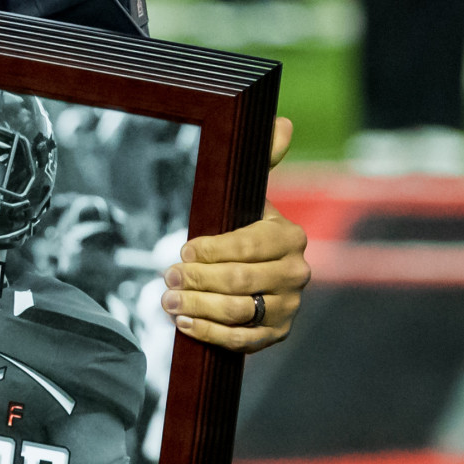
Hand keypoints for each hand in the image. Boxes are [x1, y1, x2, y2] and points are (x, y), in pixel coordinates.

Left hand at [165, 117, 307, 351]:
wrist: (254, 269)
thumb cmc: (244, 225)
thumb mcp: (250, 192)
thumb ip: (263, 158)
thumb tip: (281, 122)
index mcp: (291, 237)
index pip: (248, 246)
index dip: (212, 250)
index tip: (183, 248)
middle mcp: (297, 274)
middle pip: (240, 282)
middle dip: (198, 279)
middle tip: (167, 275)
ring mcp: (289, 307)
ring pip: (240, 313)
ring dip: (198, 306)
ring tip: (167, 299)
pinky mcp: (275, 333)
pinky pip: (242, 341)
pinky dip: (210, 332)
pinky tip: (185, 321)